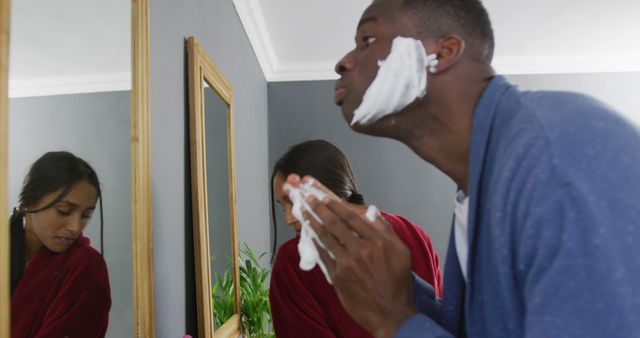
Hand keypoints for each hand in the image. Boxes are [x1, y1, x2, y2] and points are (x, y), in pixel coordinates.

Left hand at [286, 175, 417, 337]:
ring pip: (326, 238)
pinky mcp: (338, 277)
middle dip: (319, 208)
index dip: (335, 205)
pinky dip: (315, 244)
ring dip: (312, 223)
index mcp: (377, 241)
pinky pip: (323, 256)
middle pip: (335, 223)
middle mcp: (361, 250)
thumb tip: (372, 212)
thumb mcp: (401, 253)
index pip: (352, 217)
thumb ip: (386, 230)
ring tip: (304, 212)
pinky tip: (308, 235)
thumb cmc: (397, 284)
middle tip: (307, 198)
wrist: (391, 313)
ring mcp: (348, 264)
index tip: (324, 196)